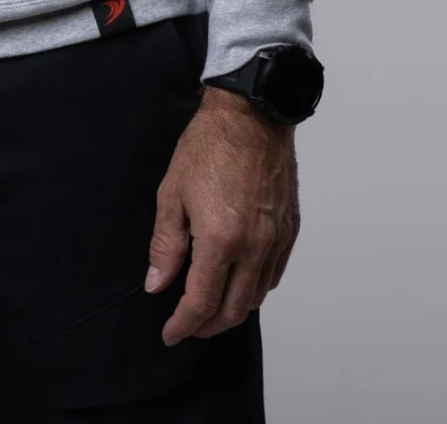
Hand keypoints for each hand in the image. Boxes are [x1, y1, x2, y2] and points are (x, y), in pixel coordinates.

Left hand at [147, 86, 299, 344]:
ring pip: (257, 297)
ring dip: (232, 310)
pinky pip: (274, 274)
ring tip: (210, 307)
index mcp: (221, 240)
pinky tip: (239, 283)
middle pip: (233, 310)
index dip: (183, 324)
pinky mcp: (290, 229)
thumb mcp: (172, 193)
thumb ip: (165, 246)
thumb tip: (157, 284)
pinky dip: (255, 289)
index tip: (169, 333)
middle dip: (207, 326)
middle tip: (187, 325)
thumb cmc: (208, 145)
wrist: (251, 113)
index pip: (201, 302)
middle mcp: (254, 247)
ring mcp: (276, 240)